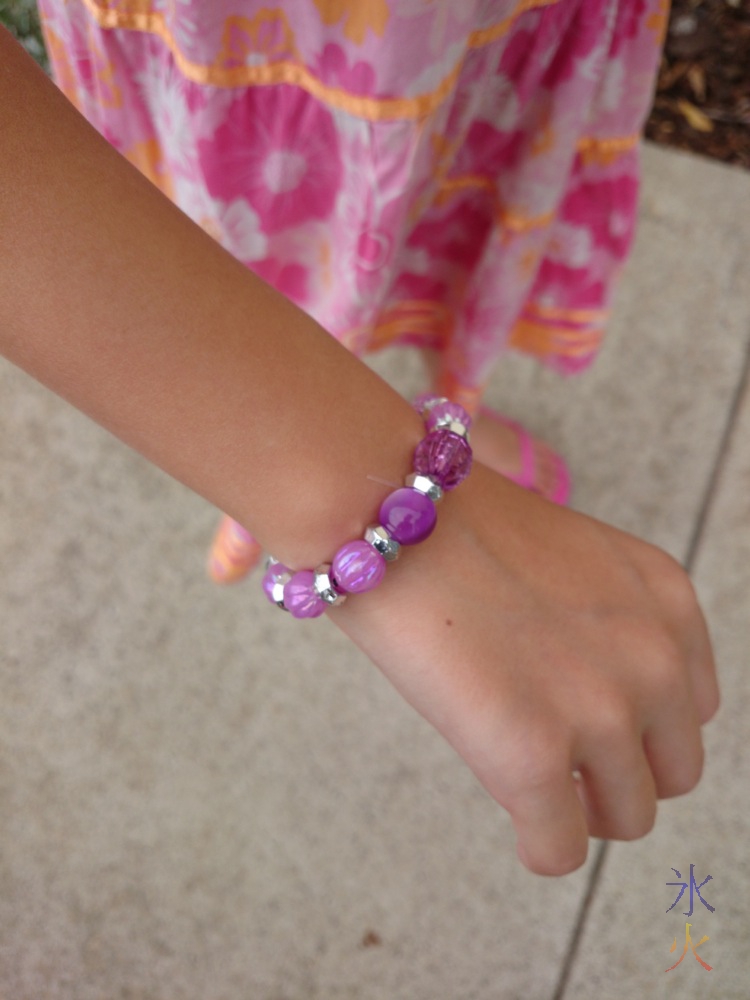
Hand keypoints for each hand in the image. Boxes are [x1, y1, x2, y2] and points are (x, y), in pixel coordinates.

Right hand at [331, 461, 718, 875]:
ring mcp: (601, 710)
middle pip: (673, 770)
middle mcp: (653, 658)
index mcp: (666, 601)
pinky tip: (511, 819)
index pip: (691, 708)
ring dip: (580, 811)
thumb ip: (605, 622)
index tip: (584, 721)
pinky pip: (559, 850)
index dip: (635, 724)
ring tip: (526, 779)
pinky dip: (538, 846)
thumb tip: (583, 689)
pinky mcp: (535, 755)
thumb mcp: (570, 557)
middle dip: (617, 773)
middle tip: (556, 759)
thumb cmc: (453, 526)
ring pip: (627, 818)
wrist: (387, 512)